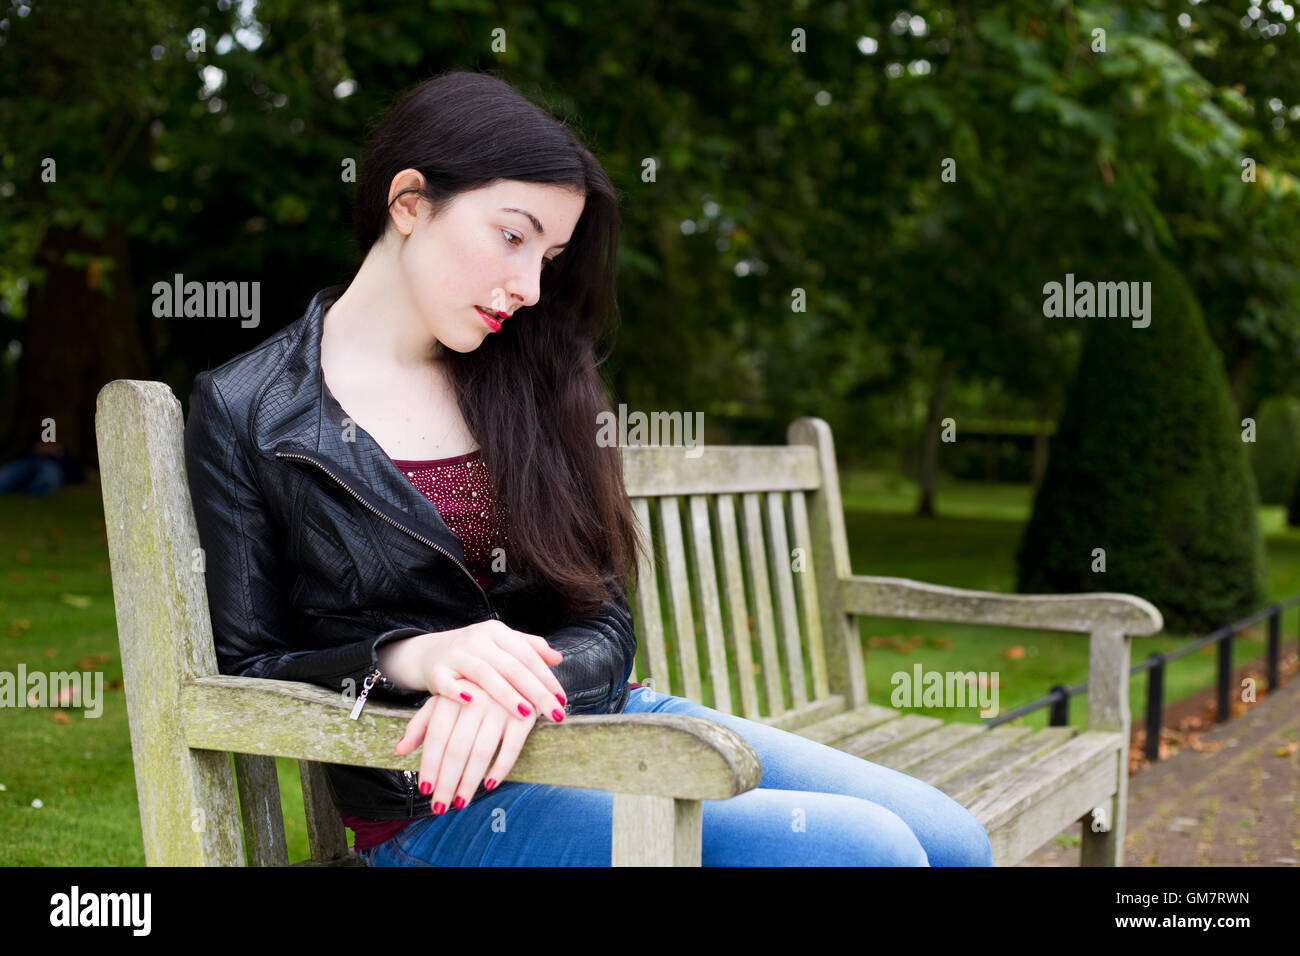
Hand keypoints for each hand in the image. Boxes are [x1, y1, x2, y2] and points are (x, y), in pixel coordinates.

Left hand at [394, 691, 535, 812]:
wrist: (513, 665)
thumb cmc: (472, 690)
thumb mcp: (444, 699)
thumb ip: (421, 724)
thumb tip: (400, 750)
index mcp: (453, 695)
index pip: (436, 736)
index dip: (430, 765)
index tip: (425, 789)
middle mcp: (476, 699)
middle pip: (457, 748)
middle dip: (447, 781)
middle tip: (439, 806)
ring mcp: (502, 707)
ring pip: (482, 752)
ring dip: (470, 781)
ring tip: (461, 801)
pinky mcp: (525, 715)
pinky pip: (511, 748)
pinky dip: (500, 768)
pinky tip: (489, 784)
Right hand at [417, 619, 568, 722]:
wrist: (428, 652)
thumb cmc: (474, 653)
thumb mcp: (501, 644)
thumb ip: (529, 648)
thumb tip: (558, 658)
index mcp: (496, 631)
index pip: (528, 655)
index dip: (547, 677)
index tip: (562, 699)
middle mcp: (477, 639)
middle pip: (512, 666)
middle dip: (537, 692)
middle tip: (555, 714)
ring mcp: (456, 654)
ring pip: (485, 674)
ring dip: (506, 695)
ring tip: (526, 714)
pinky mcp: (436, 671)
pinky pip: (447, 683)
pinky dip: (458, 692)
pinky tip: (473, 703)